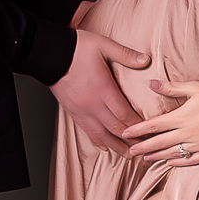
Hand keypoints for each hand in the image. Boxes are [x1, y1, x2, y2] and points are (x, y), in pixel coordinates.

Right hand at [54, 22, 148, 154]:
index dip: (139, 126)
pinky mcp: (73, 112)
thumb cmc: (76, 48)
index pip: (125, 115)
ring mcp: (82, 111)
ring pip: (102, 135)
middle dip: (131, 140)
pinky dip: (98, 141)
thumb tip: (145, 60)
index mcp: (103, 89)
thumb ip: (125, 54)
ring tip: (128, 154)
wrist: (49, 53)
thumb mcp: (103, 45)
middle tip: (144, 147)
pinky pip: (87, 131)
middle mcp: (92, 104)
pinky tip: (105, 146)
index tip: (149, 131)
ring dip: (116, 146)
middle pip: (115, 129)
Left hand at [124, 79, 198, 167]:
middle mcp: (186, 134)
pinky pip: (189, 160)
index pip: (152, 126)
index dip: (137, 130)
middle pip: (158, 143)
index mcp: (180, 118)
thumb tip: (152, 84)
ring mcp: (197, 145)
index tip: (124, 133)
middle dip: (142, 147)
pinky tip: (169, 162)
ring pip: (171, 153)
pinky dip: (177, 162)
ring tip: (145, 158)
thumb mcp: (195, 88)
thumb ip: (172, 88)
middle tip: (129, 152)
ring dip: (156, 155)